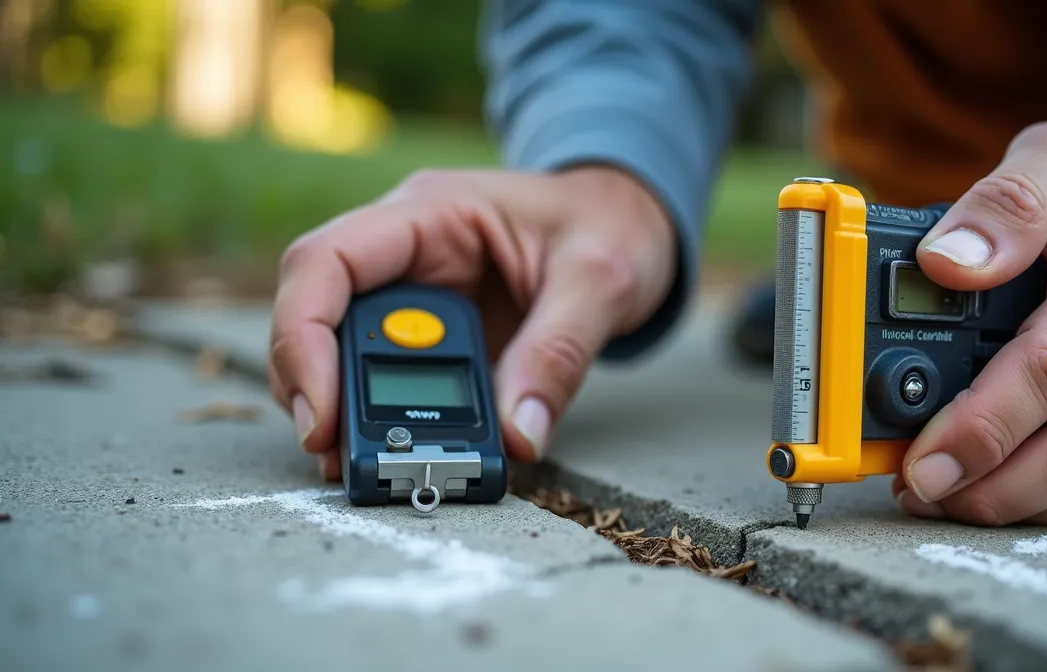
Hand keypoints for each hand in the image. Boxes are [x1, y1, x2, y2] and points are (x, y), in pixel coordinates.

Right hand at [267, 166, 675, 478]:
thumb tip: (517, 438)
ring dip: (347, 414)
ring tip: (369, 469)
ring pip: (340, 355)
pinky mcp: (431, 336)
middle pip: (317, 317)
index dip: (303, 337)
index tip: (324, 415)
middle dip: (318, 390)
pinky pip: (389, 380)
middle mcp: (403, 252)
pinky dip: (388, 422)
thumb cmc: (611, 227)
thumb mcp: (600, 280)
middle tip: (342, 459)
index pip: (326, 261)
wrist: (629, 220)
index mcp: (429, 212)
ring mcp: (412, 296)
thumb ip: (558, 354)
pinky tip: (403, 457)